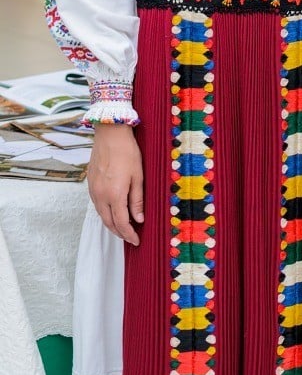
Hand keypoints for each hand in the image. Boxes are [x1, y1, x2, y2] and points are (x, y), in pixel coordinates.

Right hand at [88, 124, 143, 245]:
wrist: (110, 134)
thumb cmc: (127, 152)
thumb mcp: (138, 176)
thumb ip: (137, 200)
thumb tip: (139, 219)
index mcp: (114, 195)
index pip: (121, 223)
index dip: (129, 234)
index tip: (136, 240)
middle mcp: (101, 196)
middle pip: (108, 222)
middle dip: (120, 233)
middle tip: (130, 237)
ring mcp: (93, 190)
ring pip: (101, 214)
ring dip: (111, 224)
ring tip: (123, 226)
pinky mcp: (90, 184)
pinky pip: (97, 204)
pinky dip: (105, 212)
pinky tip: (113, 210)